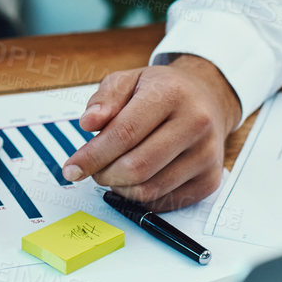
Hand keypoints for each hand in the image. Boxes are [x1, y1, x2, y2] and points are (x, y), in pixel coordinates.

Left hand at [61, 55, 240, 210]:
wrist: (208, 100)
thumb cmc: (163, 91)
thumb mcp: (129, 80)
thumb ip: (104, 99)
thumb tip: (88, 124)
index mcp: (171, 94)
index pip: (124, 133)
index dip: (92, 155)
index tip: (71, 168)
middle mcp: (196, 124)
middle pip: (136, 167)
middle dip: (104, 174)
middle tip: (93, 169)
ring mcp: (206, 155)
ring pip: (149, 189)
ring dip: (120, 187)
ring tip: (113, 170)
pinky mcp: (210, 180)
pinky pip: (164, 201)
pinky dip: (140, 196)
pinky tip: (135, 178)